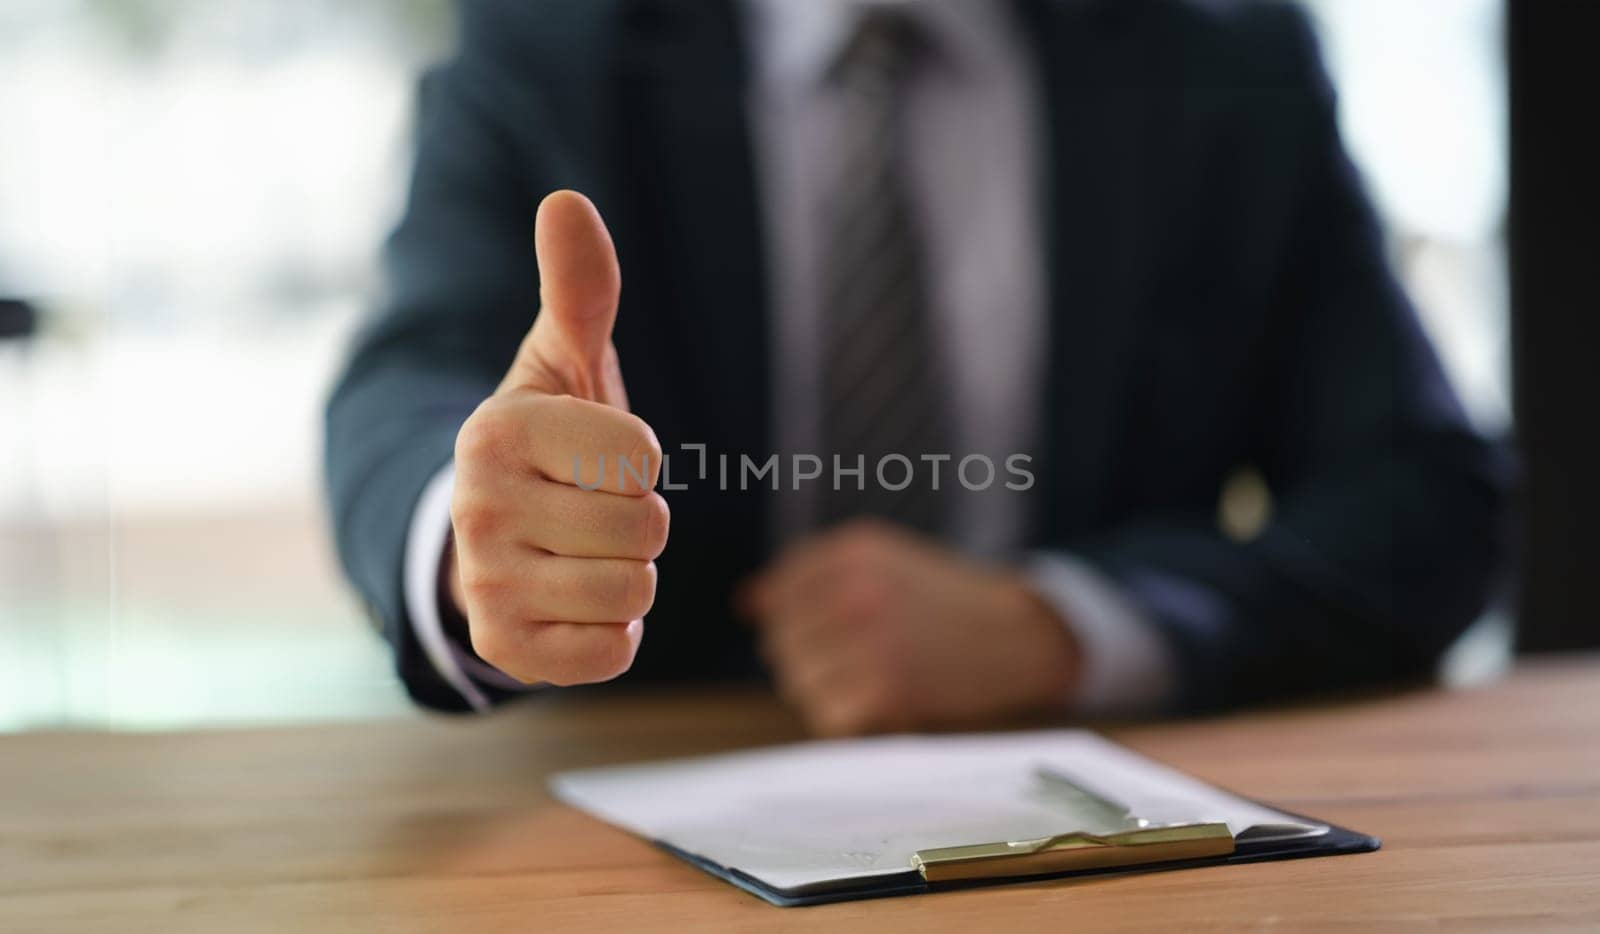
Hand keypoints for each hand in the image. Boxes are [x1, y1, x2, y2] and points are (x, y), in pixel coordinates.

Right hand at [446, 190, 668, 685]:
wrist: (490, 537)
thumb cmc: (552, 441)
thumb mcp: (564, 363)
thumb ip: (579, 290)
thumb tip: (567, 200)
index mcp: (496, 431)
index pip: (640, 455)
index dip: (639, 459)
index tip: (597, 457)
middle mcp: (477, 507)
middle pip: (646, 528)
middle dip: (638, 520)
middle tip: (592, 511)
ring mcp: (485, 583)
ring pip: (634, 591)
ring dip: (629, 576)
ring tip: (584, 553)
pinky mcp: (504, 649)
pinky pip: (612, 652)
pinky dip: (612, 633)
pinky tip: (575, 603)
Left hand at [741, 520, 1080, 735]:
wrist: (1014, 633)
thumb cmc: (940, 598)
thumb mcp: (880, 563)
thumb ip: (810, 577)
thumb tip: (745, 603)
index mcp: (854, 551)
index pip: (782, 591)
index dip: (794, 618)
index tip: (832, 630)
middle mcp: (858, 590)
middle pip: (782, 639)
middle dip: (806, 656)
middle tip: (853, 661)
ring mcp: (872, 640)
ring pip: (798, 679)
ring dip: (822, 689)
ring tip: (864, 680)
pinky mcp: (888, 688)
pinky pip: (826, 713)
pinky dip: (844, 717)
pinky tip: (873, 703)